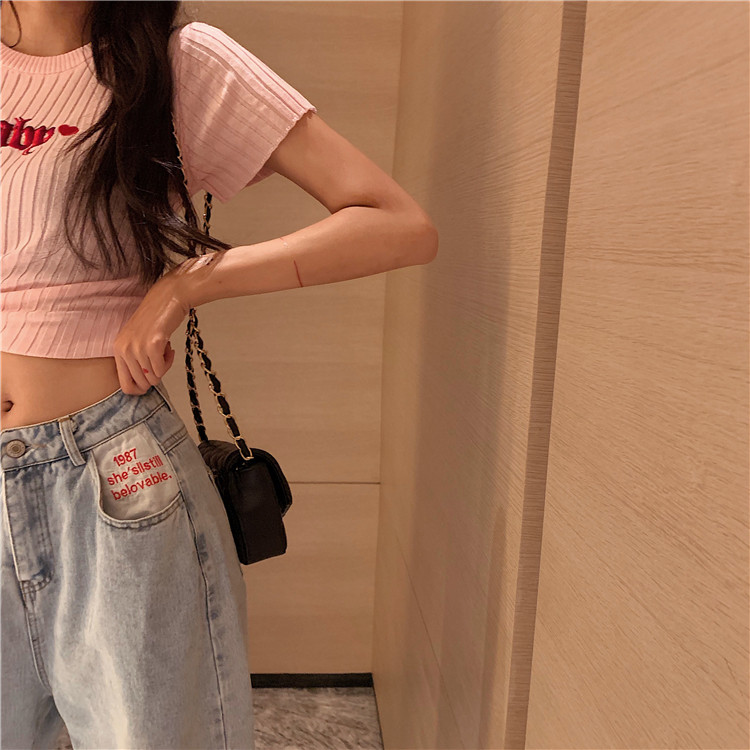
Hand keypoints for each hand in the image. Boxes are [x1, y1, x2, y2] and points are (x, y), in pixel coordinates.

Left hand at [113, 269, 191, 394]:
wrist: (168, 298)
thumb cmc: (155, 318)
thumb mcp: (137, 339)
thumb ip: (135, 359)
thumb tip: (145, 383)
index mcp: (118, 349)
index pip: (125, 386)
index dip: (141, 388)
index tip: (152, 379)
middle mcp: (124, 349)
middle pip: (142, 384)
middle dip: (156, 376)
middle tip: (160, 360)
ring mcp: (138, 348)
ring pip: (154, 377)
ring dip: (164, 367)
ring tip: (165, 351)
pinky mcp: (153, 345)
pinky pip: (162, 369)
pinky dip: (169, 362)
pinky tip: (169, 348)